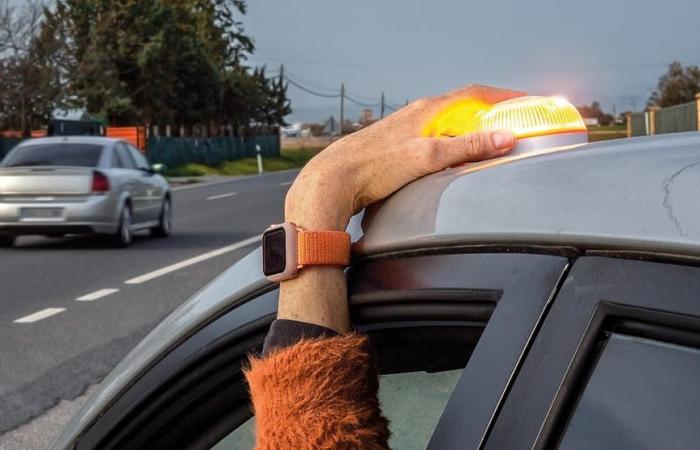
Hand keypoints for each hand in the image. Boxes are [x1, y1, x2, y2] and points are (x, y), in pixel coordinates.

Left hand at [285, 84, 524, 231]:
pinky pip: (435, 142)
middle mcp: (418, 116)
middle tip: (514, 126)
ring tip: (489, 147)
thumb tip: (504, 137)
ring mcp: (407, 131)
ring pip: (448, 127)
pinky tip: (453, 164)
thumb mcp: (427, 156)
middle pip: (463, 109)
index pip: (474, 94)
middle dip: (491, 116)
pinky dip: (453, 148)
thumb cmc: (375, 165)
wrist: (334, 179)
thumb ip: (466, 147)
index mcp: (427, 110)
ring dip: (471, 133)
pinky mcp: (398, 149)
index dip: (503, 96)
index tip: (526, 101)